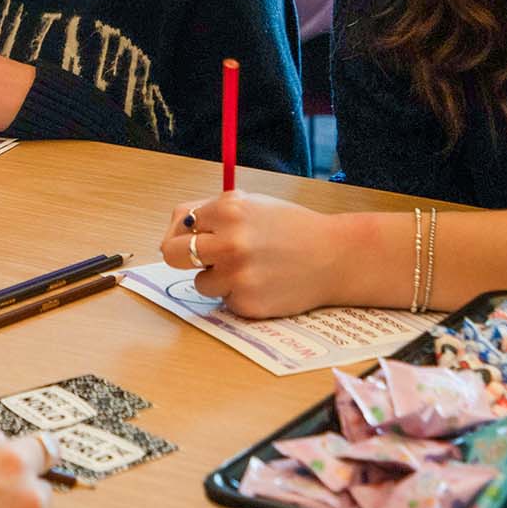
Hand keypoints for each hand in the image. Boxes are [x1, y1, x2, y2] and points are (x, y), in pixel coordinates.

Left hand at [159, 191, 342, 319]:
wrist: (334, 257)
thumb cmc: (291, 228)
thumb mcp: (251, 203)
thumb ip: (210, 212)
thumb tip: (173, 230)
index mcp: (229, 210)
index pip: (182, 222)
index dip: (191, 230)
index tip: (202, 235)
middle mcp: (230, 242)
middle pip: (172, 253)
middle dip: (180, 255)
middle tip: (202, 258)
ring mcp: (237, 276)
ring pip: (200, 282)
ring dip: (217, 277)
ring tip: (249, 268)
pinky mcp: (246, 303)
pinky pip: (224, 301)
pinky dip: (238, 294)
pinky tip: (263, 283)